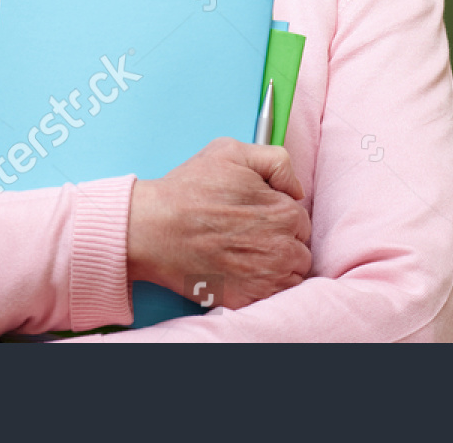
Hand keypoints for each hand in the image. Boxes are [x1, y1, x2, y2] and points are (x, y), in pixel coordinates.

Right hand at [128, 137, 311, 309]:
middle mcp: (281, 248)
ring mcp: (265, 278)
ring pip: (290, 276)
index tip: (259, 217)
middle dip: (283, 244)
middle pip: (299, 250)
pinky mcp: (246, 299)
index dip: (280, 216)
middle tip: (251, 237)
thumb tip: (296, 187)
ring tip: (247, 257)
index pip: (300, 220)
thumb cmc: (189, 189)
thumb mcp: (232, 152)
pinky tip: (242, 274)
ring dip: (277, 268)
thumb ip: (276, 161)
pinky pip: (272, 298)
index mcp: (283, 212)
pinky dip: (263, 289)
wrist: (152, 229)